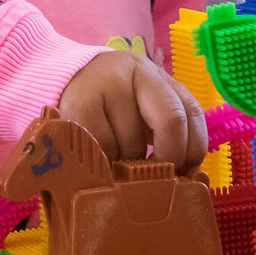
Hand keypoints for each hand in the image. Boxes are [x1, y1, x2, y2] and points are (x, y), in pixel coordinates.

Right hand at [58, 51, 207, 172]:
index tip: (182, 173)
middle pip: (171, 119)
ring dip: (128, 166)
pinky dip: (105, 164)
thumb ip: (163, 130)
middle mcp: (140, 74)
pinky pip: (104, 149)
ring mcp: (110, 85)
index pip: (192, 112)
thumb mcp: (140, 107)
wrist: (63, 79)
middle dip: (169, 158)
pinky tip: (98, 158)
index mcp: (161, 78)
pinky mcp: (82, 104)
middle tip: (156, 180)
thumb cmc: (111, 105)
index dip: (192, 150)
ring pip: (133, 144)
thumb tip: (183, 177)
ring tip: (116, 162)